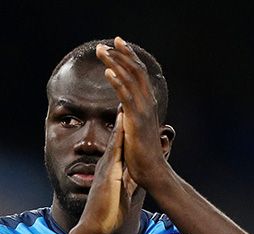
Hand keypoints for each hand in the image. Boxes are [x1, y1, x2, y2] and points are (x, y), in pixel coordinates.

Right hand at [73, 111, 133, 233]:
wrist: (95, 228)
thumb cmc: (107, 216)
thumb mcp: (122, 195)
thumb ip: (127, 183)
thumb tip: (134, 176)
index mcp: (111, 171)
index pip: (119, 146)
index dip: (125, 131)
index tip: (130, 116)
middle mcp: (106, 165)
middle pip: (116, 138)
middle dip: (121, 120)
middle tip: (125, 100)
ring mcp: (106, 167)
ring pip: (114, 139)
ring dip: (119, 121)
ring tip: (124, 102)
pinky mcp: (108, 171)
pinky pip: (114, 148)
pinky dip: (119, 134)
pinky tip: (123, 121)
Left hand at [96, 37, 170, 189]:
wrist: (151, 171)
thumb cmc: (141, 155)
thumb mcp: (134, 130)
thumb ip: (129, 116)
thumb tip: (122, 109)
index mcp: (146, 104)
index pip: (138, 74)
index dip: (128, 59)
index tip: (117, 46)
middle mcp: (147, 103)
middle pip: (135, 70)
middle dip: (122, 54)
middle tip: (109, 42)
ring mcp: (143, 110)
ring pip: (130, 79)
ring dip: (115, 63)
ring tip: (103, 51)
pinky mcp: (136, 119)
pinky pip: (126, 96)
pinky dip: (117, 82)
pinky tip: (108, 71)